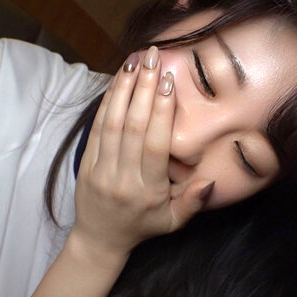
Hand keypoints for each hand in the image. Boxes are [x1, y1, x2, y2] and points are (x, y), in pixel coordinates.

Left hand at [72, 46, 213, 260]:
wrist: (100, 239)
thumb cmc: (143, 226)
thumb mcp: (174, 222)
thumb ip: (193, 202)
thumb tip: (210, 180)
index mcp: (147, 191)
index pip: (154, 145)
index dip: (161, 111)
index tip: (168, 82)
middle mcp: (122, 178)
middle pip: (133, 127)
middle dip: (143, 88)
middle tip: (153, 57)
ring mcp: (100, 169)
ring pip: (112, 122)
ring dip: (123, 88)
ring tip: (135, 60)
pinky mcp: (86, 162)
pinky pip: (96, 127)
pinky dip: (107, 101)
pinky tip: (117, 80)